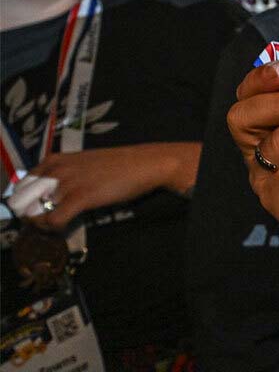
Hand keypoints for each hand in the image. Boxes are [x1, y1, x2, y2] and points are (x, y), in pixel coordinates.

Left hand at [24, 142, 199, 232]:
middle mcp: (57, 169)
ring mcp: (68, 183)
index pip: (22, 184)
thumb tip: (49, 193)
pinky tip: (62, 227)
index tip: (34, 209)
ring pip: (34, 211)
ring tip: (53, 225)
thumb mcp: (85, 162)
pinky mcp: (81, 197)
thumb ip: (65, 173)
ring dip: (39, 223)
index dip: (24, 201)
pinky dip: (52, 228)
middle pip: (22, 199)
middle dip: (27, 214)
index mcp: (56, 160)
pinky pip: (53, 219)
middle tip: (42, 221)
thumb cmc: (119, 164)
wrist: (146, 163)